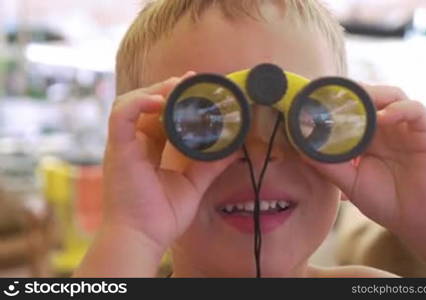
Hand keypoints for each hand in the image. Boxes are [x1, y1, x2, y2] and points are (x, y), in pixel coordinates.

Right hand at [103, 73, 237, 252]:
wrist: (143, 237)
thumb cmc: (161, 216)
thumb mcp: (193, 184)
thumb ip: (210, 164)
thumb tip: (233, 148)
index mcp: (148, 149)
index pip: (161, 115)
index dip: (177, 99)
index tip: (199, 87)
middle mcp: (134, 143)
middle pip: (147, 103)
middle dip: (169, 87)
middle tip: (193, 79)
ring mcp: (124, 144)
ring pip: (133, 101)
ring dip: (156, 90)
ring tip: (180, 86)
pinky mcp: (118, 148)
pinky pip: (122, 114)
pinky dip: (140, 102)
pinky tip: (160, 100)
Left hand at [305, 85, 425, 233]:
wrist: (418, 220)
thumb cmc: (385, 200)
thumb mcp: (350, 183)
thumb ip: (329, 166)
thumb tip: (301, 150)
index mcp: (365, 135)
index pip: (348, 108)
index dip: (331, 101)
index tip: (311, 99)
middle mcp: (384, 126)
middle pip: (367, 95)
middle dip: (348, 92)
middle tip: (327, 93)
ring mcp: (404, 126)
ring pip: (389, 95)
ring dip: (371, 95)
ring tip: (352, 101)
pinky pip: (414, 110)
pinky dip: (398, 109)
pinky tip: (382, 118)